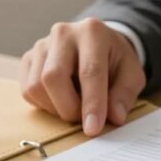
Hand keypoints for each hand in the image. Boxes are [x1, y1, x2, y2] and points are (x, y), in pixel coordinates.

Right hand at [20, 18, 145, 135]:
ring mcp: (41, 45)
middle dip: (68, 108)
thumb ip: (125, 95)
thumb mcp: (132, 74)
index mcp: (92, 32)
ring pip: (36, 87)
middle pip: (53, 77)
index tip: (93, 129)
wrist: (97, 46)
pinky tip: (61, 98)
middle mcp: (63, 33)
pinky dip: (44, 104)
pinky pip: (28, 91)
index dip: (91, 103)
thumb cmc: (114, 61)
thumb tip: (114, 116)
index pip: (89, 71)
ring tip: (74, 104)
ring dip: (55, 108)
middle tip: (83, 119)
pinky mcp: (28, 58)